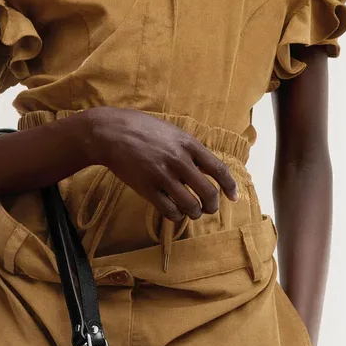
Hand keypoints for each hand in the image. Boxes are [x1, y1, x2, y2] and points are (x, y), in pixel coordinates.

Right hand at [75, 108, 239, 221]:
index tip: (234, 197)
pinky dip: (177, 216)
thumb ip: (190, 149)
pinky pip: (170, 211)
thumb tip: (208, 169)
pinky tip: (175, 212)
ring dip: (194, 213)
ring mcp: (163, 176)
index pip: (218, 169)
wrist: (111, 133)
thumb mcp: (172, 132)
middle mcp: (179, 161)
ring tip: (191, 211)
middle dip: (212, 206)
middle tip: (208, 208)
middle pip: (208, 193)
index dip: (229, 186)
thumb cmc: (143, 130)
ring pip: (190, 206)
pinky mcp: (148, 189)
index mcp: (188, 144)